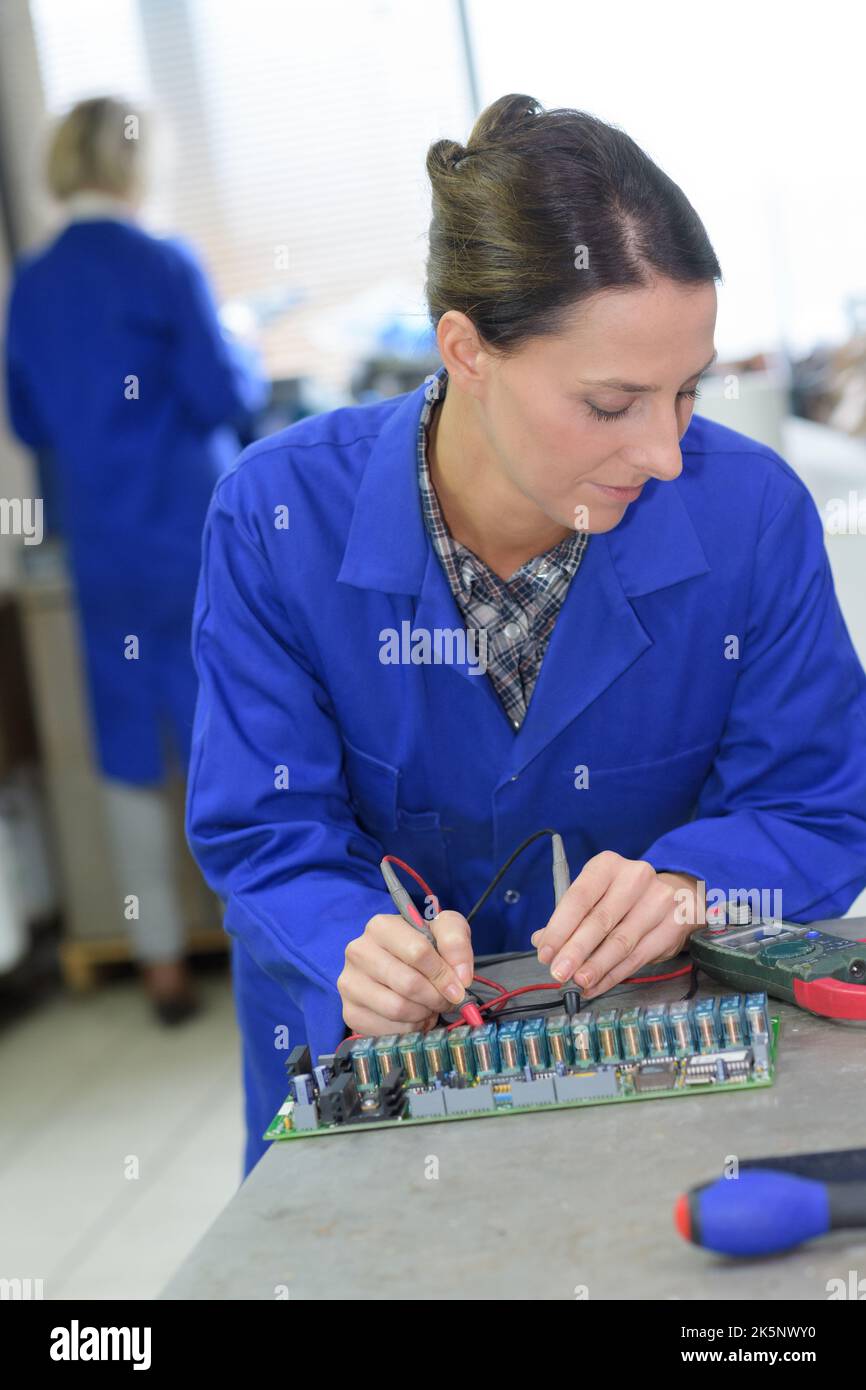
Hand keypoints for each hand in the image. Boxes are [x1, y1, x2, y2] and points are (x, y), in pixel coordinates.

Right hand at [338, 910, 473, 1037]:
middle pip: (408, 983)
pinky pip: (387, 1030)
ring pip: (397, 1009)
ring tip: (429, 1006)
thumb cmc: (421, 945)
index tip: (458, 987)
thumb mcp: (444, 929)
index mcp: (381, 926)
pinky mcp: (350, 1011)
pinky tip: (413, 1017)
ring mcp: (349, 983)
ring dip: (423, 1013)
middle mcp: (358, 951)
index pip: (418, 951)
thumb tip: (461, 978)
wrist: (396, 965)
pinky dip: (408, 1028)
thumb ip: (456, 943)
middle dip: (435, 997)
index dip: (443, 974)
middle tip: (445, 1000)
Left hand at [530, 851, 698, 1000]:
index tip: (545, 952)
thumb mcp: (595, 896)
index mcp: (608, 865)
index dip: (559, 928)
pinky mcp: (674, 925)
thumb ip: (569, 917)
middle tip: (559, 972)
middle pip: (600, 921)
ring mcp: (658, 901)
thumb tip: (541, 941)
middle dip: (575, 951)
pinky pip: (638, 958)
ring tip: (578, 982)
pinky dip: (613, 975)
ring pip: (621, 943)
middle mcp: (635, 878)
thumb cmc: (623, 897)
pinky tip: (596, 985)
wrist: (674, 895)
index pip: (579, 897)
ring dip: (595, 967)